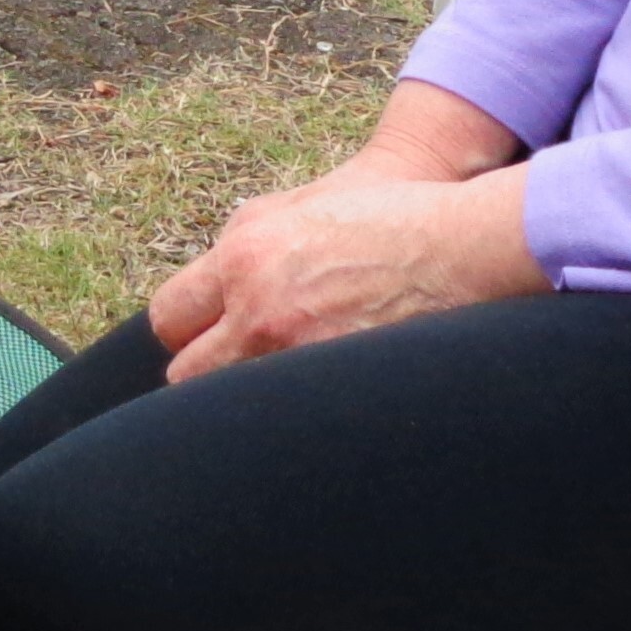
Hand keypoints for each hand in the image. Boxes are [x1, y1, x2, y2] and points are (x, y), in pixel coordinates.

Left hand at [145, 166, 535, 383]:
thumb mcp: (297, 206)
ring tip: (277, 397)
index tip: (203, 339)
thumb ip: (240, 243)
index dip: (186, 333)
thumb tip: (208, 292)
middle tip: (239, 372)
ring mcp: (297, 356)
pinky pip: (285, 425)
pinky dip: (291, 421)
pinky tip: (311, 411)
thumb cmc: (385, 218)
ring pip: (235, 409)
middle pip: (189, 376)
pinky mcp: (334, 392)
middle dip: (209, 374)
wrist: (462, 248)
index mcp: (243, 257)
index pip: (169, 319)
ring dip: (248, 404)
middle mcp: (259, 311)